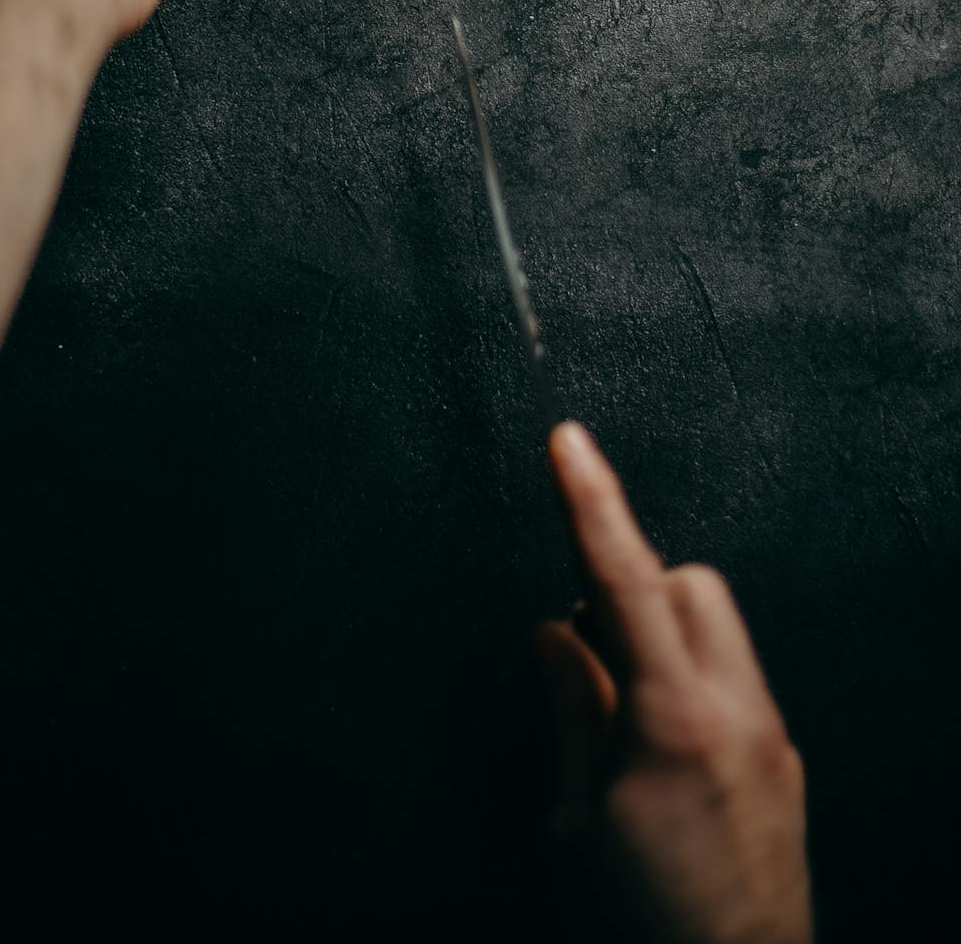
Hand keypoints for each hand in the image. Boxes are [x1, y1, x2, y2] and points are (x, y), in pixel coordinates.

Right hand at [538, 423, 812, 943]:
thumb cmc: (653, 919)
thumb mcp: (584, 820)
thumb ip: (571, 711)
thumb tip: (552, 629)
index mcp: (674, 722)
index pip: (623, 581)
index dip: (591, 502)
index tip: (567, 440)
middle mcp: (736, 711)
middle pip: (687, 583)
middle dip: (629, 589)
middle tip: (587, 660)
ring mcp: (769, 734)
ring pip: (713, 623)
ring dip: (658, 635)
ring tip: (621, 717)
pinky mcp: (783, 758)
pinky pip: (729, 676)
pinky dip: (683, 681)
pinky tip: (659, 755)